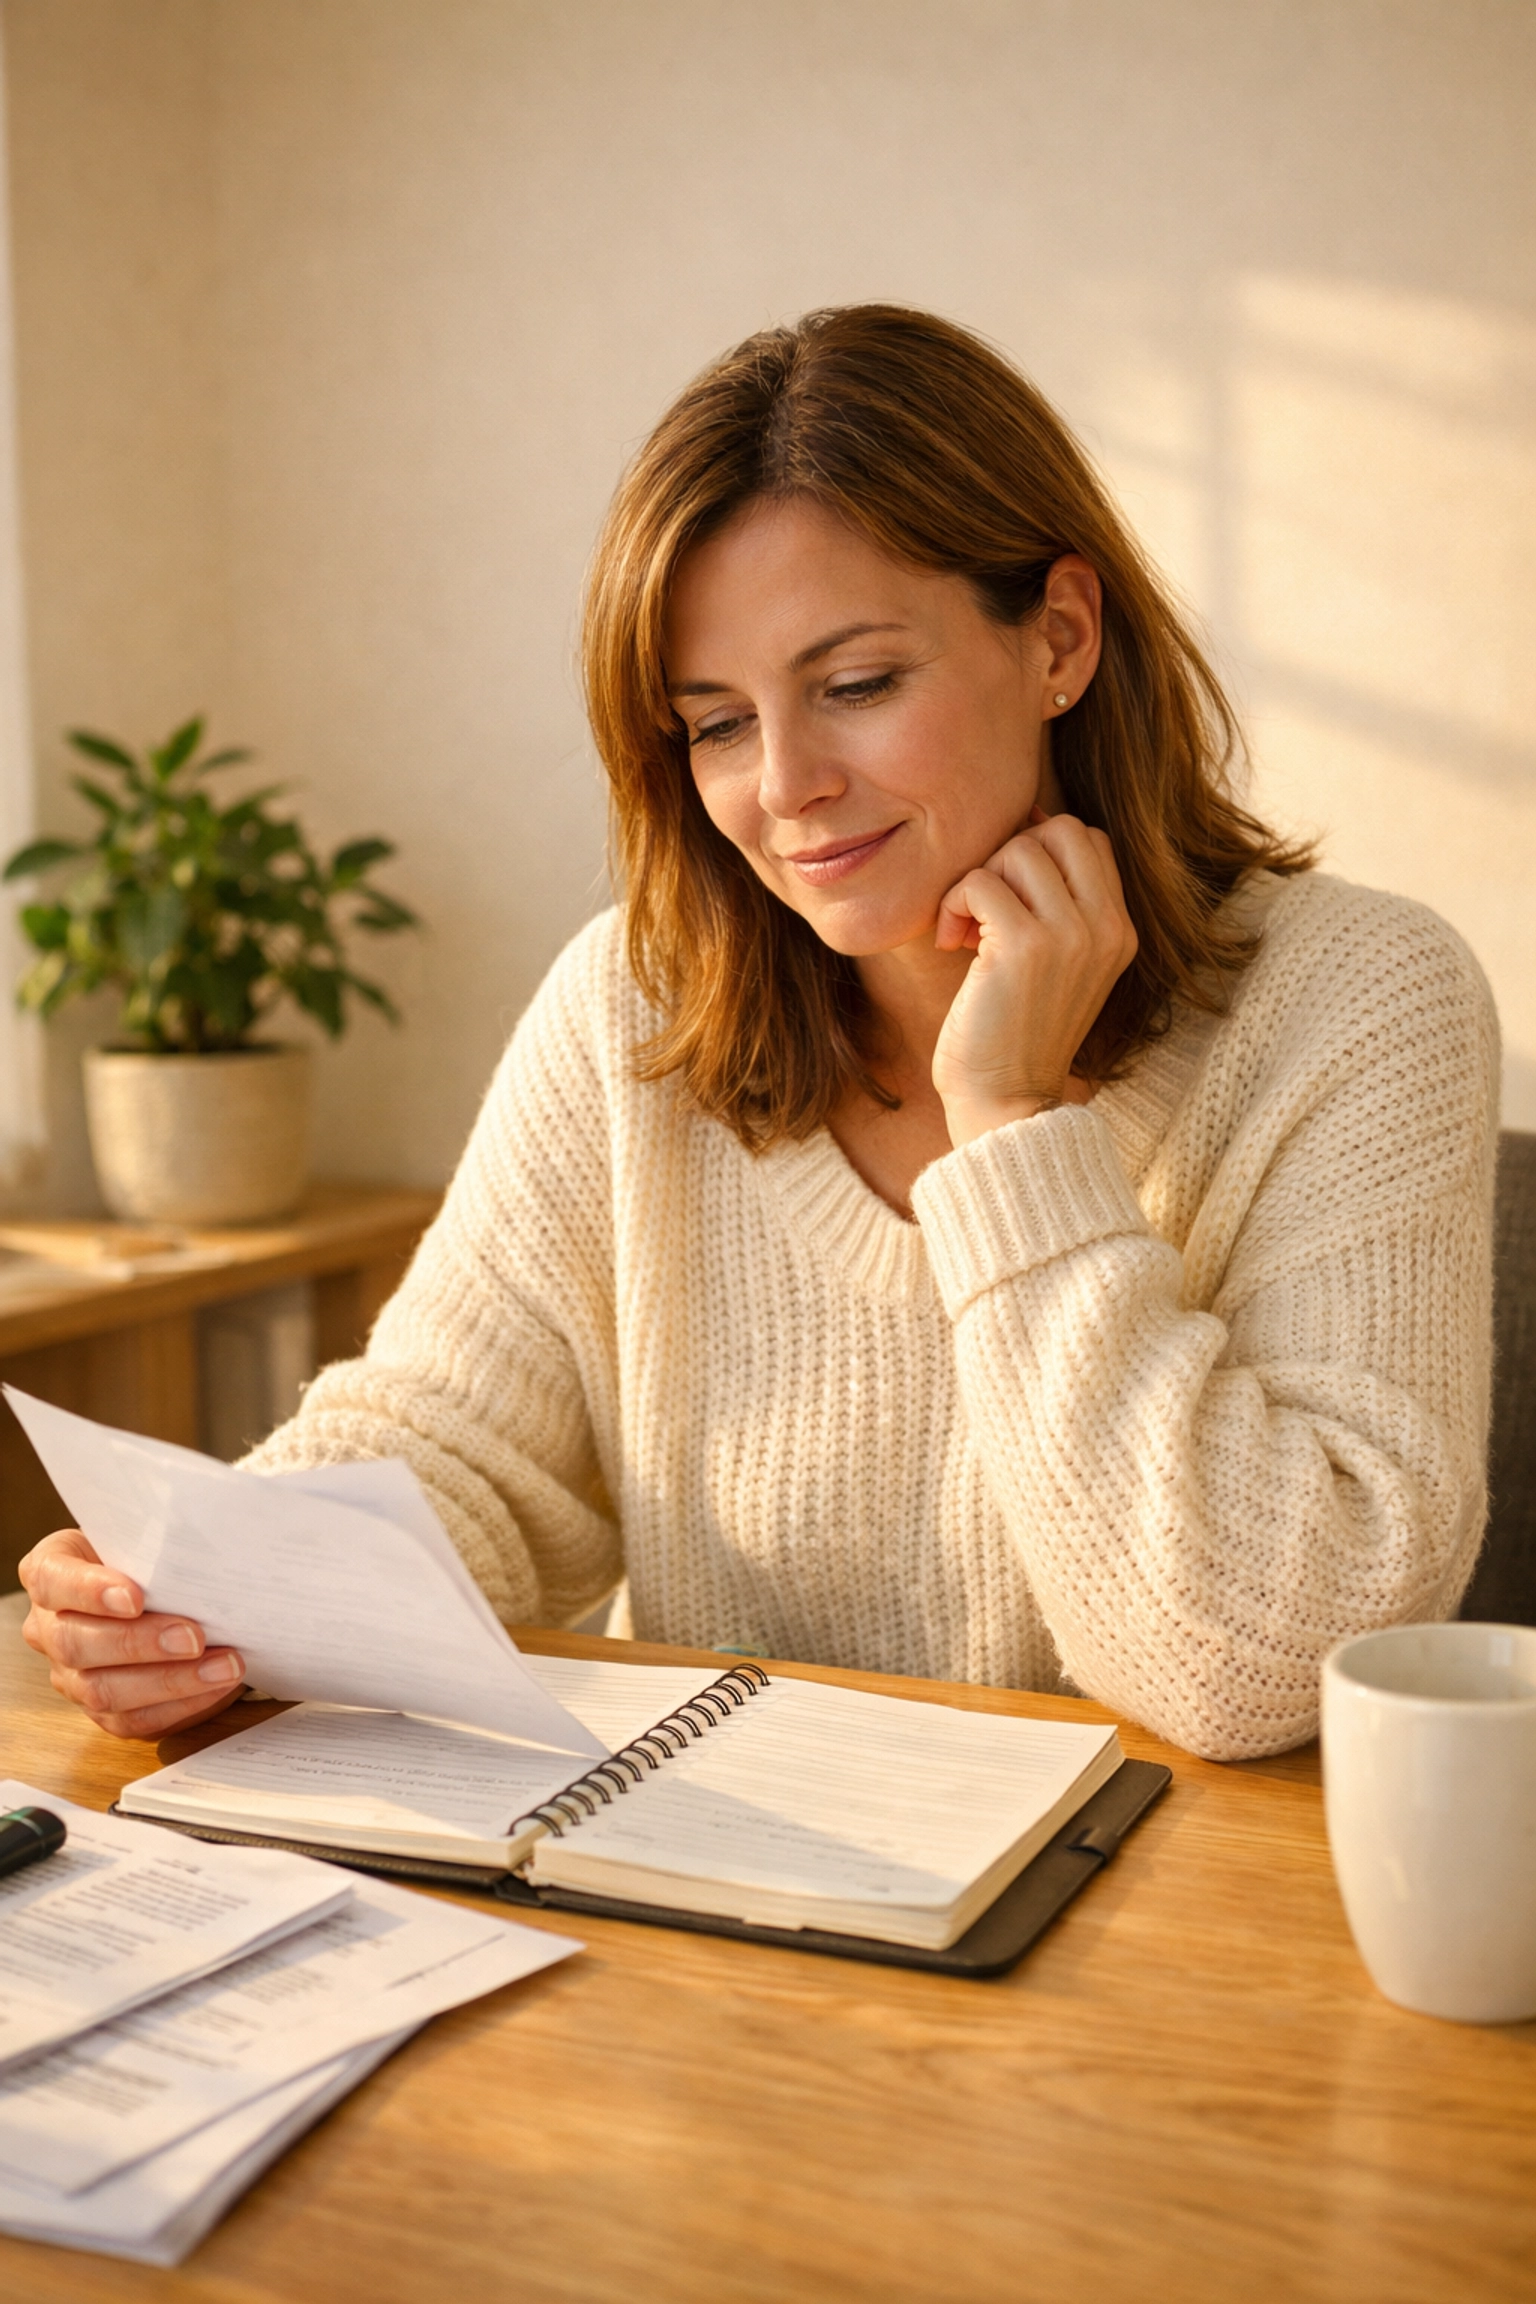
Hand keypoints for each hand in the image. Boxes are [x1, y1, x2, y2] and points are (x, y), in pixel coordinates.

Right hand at [19, 1528, 243, 1739]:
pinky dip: (180, 1705)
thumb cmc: (153, 1556)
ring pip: (102, 1691)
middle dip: (139, 1643)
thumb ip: (158, 1544)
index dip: (89, 1592)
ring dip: (170, 1682)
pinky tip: (217, 1687)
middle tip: (194, 1637)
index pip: (51, 1580)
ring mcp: (70, 1674)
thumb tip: (206, 1555)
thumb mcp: (147, 1536)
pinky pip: (132, 1719)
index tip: (135, 1598)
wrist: (164, 1588)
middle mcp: (49, 1627)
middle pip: (76, 1644)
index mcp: (49, 1573)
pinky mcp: (101, 1710)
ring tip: (223, 1667)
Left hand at [932, 812, 1137, 1145]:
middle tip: (987, 907)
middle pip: (1060, 830)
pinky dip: (953, 904)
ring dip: (977, 882)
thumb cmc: (1016, 1032)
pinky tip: (951, 944)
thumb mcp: (1056, 964)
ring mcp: (1069, 936)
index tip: (1008, 896)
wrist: (1007, 1102)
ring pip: (1017, 850)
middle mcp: (1104, 928)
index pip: (1091, 839)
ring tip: (966, 932)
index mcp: (1119, 931)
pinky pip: (978, 882)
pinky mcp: (1022, 947)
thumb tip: (1029, 824)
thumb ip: (1056, 903)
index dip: (1040, 850)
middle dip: (1011, 857)